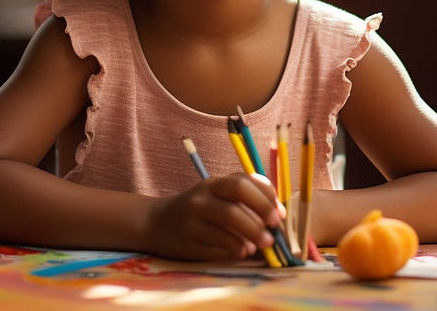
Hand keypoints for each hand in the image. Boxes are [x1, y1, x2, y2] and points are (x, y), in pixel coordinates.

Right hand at [147, 173, 282, 260]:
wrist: (157, 222)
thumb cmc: (198, 207)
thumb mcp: (217, 192)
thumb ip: (245, 192)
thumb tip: (278, 210)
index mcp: (212, 184)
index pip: (242, 184)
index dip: (265, 198)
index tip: (279, 214)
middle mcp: (200, 200)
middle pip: (234, 208)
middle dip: (258, 223)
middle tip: (273, 234)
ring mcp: (191, 222)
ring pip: (225, 230)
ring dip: (248, 239)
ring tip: (259, 245)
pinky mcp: (186, 243)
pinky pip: (215, 249)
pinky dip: (233, 251)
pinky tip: (242, 252)